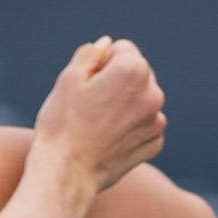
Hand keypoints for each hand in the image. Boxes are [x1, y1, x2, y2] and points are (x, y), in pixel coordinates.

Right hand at [33, 38, 168, 192]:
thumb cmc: (62, 124)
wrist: (65, 173)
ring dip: (124, 106)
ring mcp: (155, 121)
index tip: (86, 84)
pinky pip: (145, 126)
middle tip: (89, 105)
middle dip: (116, 82)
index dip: (100, 62)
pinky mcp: (153, 144)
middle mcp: (153, 93)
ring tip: (97, 124)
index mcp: (133, 70)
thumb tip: (107, 44)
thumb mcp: (68, 79)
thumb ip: (90, 54)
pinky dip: (130, 129)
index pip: (122, 49)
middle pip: (135, 74)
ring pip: (140, 100)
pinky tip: (108, 139)